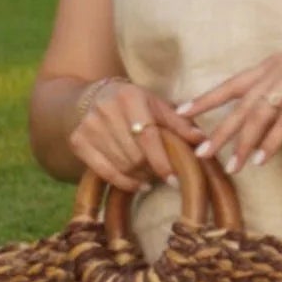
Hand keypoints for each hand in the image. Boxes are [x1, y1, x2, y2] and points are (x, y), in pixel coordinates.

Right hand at [71, 77, 208, 192]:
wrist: (91, 97)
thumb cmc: (132, 102)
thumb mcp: (156, 105)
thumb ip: (179, 123)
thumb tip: (203, 141)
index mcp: (129, 97)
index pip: (148, 137)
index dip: (162, 162)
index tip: (174, 179)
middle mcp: (106, 110)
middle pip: (135, 155)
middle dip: (152, 170)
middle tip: (162, 175)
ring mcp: (89, 126)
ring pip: (121, 165)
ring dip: (140, 177)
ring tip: (150, 176)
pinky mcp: (78, 141)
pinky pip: (104, 172)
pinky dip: (123, 182)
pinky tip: (136, 184)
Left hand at [175, 47, 281, 173]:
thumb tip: (264, 139)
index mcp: (273, 66)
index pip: (232, 84)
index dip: (205, 99)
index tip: (181, 113)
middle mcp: (278, 67)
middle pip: (241, 103)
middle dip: (219, 130)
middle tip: (200, 152)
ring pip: (260, 114)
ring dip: (244, 143)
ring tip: (231, 166)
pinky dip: (272, 141)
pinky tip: (260, 159)